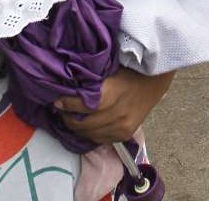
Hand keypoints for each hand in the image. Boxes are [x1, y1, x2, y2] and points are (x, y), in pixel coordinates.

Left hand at [56, 69, 173, 143]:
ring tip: (70, 118)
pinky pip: (100, 140)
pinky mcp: (124, 135)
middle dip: (67, 117)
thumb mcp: (108, 70)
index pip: (82, 105)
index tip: (56, 101)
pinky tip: (84, 126)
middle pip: (83, 123)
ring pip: (89, 134)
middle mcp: (116, 114)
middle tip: (60, 111)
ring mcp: (121, 127)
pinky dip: (90, 134)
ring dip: (76, 128)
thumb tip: (65, 84)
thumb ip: (89, 80)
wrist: (152, 83)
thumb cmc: (127, 71)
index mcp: (111, 94)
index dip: (66, 104)